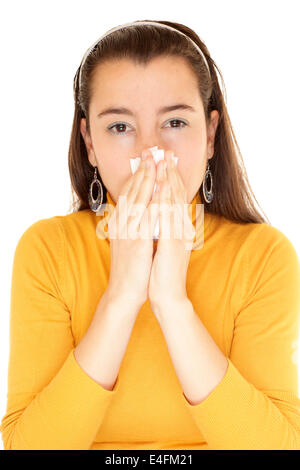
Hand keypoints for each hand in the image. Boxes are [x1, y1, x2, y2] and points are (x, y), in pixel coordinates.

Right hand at [106, 149, 158, 307]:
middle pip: (133, 191)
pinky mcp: (136, 242)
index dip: (139, 175)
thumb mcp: (130, 242)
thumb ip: (135, 226)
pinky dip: (153, 201)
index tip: (148, 160)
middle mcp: (122, 224)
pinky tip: (160, 189)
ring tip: (156, 161)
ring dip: (148, 179)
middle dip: (144, 170)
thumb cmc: (131, 269)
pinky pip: (146, 217)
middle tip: (153, 151)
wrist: (124, 292)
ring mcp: (128, 232)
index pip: (130, 193)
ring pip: (138, 199)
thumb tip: (144, 213)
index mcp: (121, 223)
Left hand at [148, 150, 195, 311]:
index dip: (169, 178)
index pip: (173, 198)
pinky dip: (165, 201)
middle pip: (174, 195)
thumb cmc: (161, 271)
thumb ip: (161, 228)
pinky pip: (168, 218)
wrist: (168, 295)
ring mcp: (177, 235)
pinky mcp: (172, 244)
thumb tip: (156, 214)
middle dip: (169, 173)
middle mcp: (180, 228)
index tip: (164, 161)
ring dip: (168, 181)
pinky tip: (161, 188)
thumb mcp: (162, 245)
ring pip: (173, 203)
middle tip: (166, 152)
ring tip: (164, 161)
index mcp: (176, 228)